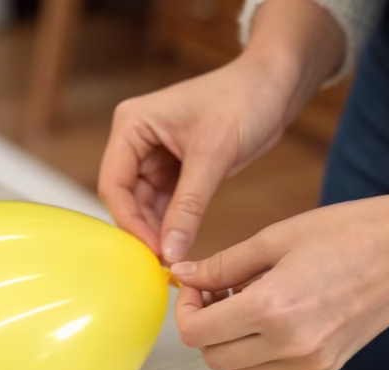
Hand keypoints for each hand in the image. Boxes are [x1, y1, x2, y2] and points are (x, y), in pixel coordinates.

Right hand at [98, 55, 295, 262]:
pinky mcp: (175, 168)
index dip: (129, 221)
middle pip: (126, 198)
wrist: (274, 86)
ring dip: (158, 230)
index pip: (114, 183)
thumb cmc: (243, 101)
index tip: (152, 251)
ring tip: (173, 260)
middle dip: (143, 230)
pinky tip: (182, 245)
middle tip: (163, 263)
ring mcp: (154, 155)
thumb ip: (189, 206)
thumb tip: (170, 251)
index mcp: (131, 125)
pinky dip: (173, 224)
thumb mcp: (213, 155)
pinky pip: (166, 203)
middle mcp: (136, 140)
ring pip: (145, 205)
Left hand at [172, 195, 388, 369]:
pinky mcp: (327, 365)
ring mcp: (310, 361)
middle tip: (219, 292)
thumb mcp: (275, 238)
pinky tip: (277, 313)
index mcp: (270, 309)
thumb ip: (223, 264)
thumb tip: (182, 275)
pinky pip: (273, 369)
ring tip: (248, 303)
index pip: (197, 335)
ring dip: (231, 344)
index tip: (198, 287)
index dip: (186, 310)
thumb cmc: (347, 233)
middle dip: (205, 327)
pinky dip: (260, 349)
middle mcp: (288, 345)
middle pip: (213, 359)